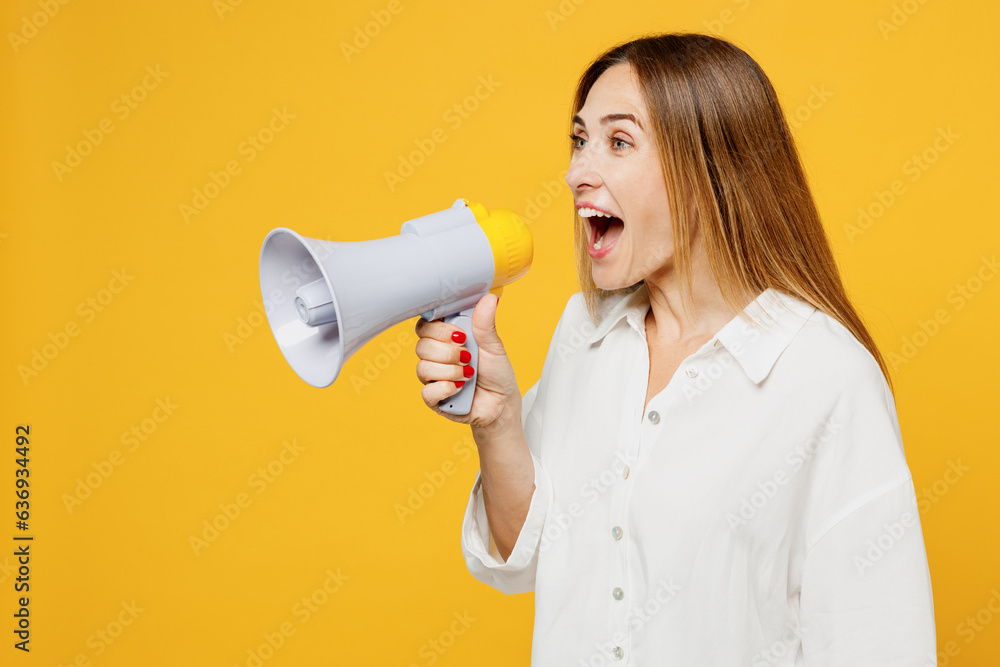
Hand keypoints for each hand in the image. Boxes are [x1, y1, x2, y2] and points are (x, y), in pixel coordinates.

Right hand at [414, 294, 520, 432]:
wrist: (502, 404)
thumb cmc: (496, 373)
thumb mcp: (493, 346)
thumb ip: (485, 324)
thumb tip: (488, 298)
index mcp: (446, 338)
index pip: (426, 325)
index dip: (439, 329)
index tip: (461, 335)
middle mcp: (435, 356)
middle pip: (422, 346)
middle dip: (449, 353)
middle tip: (469, 357)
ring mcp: (432, 377)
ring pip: (423, 368)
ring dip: (451, 372)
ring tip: (469, 375)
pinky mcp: (433, 398)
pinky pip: (427, 391)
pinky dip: (446, 389)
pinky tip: (459, 389)